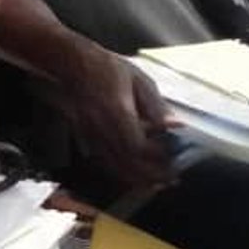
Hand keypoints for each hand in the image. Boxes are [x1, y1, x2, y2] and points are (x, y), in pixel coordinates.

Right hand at [57, 45, 176, 190]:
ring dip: (136, 178)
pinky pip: (105, 162)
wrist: (73, 65)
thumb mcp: (139, 80)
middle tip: (170, 179)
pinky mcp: (86, 138)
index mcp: (116, 110)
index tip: (173, 159)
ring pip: (114, 166)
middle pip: (125, 162)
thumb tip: (176, 125)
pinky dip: (122, 172)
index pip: (136, 145)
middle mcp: (101, 127)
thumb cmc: (107, 68)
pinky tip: (135, 173)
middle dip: (150, 175)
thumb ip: (157, 106)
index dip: (155, 157)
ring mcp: (91, 134)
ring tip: (157, 182)